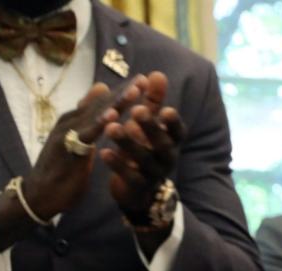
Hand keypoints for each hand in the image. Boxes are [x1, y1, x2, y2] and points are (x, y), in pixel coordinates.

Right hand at [12, 82, 137, 222]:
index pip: (100, 102)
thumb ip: (90, 127)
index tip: (143, 82)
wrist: (40, 194)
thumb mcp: (79, 144)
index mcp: (74, 120)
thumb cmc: (63, 168)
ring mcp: (66, 133)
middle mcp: (70, 122)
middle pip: (100, 103)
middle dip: (123, 92)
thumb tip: (104, 109)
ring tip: (135, 92)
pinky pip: (86, 134)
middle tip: (143, 80)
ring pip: (94, 114)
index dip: (121, 91)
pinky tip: (113, 116)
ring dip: (116, 102)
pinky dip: (99, 124)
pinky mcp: (67, 148)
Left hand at [100, 72, 185, 220]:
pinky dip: (117, 164)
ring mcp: (154, 173)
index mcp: (171, 141)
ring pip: (144, 159)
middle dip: (151, 127)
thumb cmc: (143, 147)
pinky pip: (129, 176)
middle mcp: (167, 158)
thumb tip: (157, 74)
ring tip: (112, 127)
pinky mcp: (138, 186)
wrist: (137, 187)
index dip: (173, 122)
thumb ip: (153, 101)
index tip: (166, 110)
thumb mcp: (149, 124)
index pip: (178, 131)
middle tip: (137, 110)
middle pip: (163, 144)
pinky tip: (103, 152)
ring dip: (128, 142)